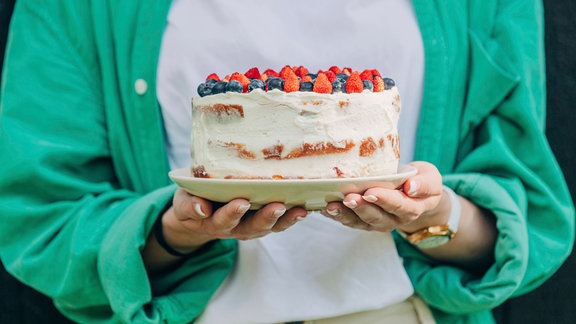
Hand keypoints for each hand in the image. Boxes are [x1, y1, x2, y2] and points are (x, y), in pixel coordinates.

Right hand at [161, 189, 307, 253]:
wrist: (198, 212)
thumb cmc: (191, 201)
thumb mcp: (183, 203)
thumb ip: (189, 206)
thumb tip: (200, 208)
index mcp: (213, 222)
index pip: (222, 220)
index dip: (232, 213)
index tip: (240, 202)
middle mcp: (235, 228)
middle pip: (252, 227)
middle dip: (265, 217)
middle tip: (277, 206)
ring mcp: (250, 227)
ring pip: (269, 227)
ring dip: (285, 220)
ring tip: (299, 210)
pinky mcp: (262, 222)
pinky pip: (278, 222)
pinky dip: (291, 217)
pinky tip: (305, 208)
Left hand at [321, 161, 445, 231]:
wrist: (414, 193)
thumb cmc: (421, 182)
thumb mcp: (431, 179)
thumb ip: (425, 185)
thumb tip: (411, 187)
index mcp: (411, 209)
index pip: (398, 206)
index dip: (384, 200)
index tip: (371, 192)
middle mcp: (392, 220)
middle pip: (375, 217)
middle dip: (361, 208)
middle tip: (349, 197)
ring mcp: (376, 222)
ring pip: (358, 222)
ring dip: (344, 214)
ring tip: (331, 205)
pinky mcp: (362, 221)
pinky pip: (347, 220)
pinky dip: (334, 215)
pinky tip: (322, 206)